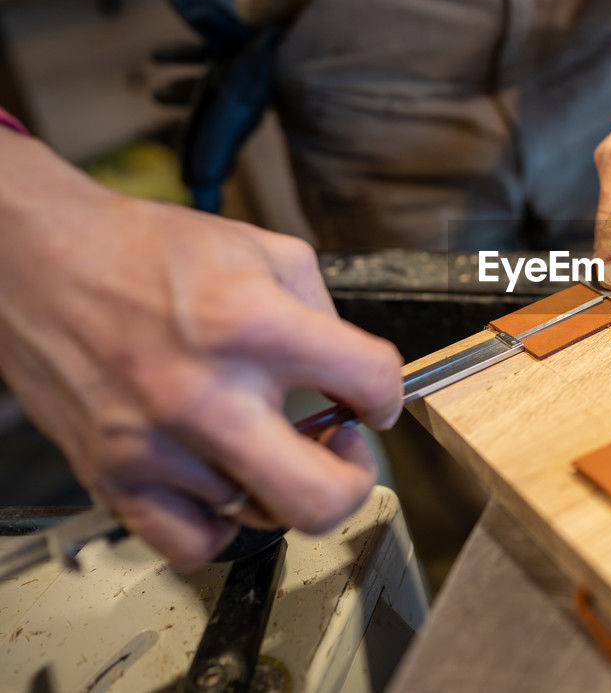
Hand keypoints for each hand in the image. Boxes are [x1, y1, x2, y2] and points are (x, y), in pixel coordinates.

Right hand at [0, 132, 403, 568]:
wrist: (37, 260)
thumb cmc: (143, 251)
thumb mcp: (262, 249)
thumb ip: (323, 311)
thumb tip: (353, 374)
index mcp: (252, 325)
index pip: (370, 382)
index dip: (389, 393)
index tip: (374, 400)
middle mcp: (206, 395)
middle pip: (322, 498)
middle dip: (355, 479)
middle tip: (343, 450)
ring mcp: (156, 446)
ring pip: (260, 515)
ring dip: (277, 481)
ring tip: (264, 438)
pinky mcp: (113, 477)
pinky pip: (193, 545)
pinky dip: (222, 523)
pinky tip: (224, 480)